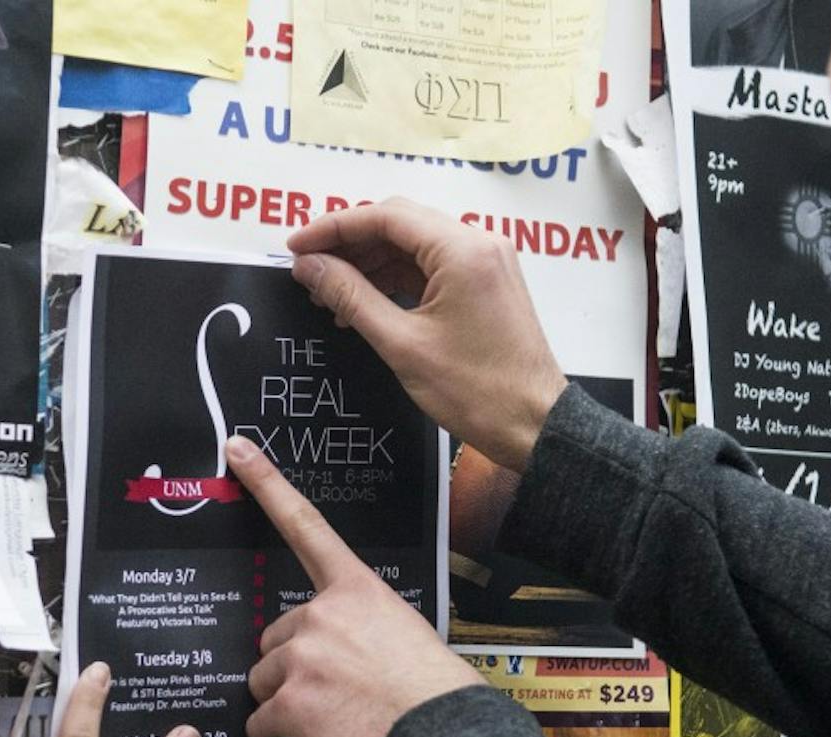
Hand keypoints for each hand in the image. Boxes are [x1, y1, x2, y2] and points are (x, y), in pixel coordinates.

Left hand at [229, 435, 480, 736]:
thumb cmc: (437, 694)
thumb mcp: (407, 635)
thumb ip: (364, 628)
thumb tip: (346, 656)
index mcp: (356, 590)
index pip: (305, 526)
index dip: (266, 484)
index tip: (236, 448)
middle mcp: (321, 614)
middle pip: (275, 636)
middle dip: (292, 665)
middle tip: (334, 691)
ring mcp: (302, 658)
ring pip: (264, 680)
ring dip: (286, 701)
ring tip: (332, 719)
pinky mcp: (289, 703)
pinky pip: (260, 721)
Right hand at [287, 197, 566, 472]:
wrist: (534, 426)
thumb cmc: (475, 391)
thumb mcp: (401, 344)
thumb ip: (351, 297)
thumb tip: (309, 266)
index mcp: (462, 250)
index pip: (385, 216)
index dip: (333, 227)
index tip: (296, 248)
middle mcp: (479, 243)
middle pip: (399, 225)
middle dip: (349, 245)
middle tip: (308, 271)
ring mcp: (486, 263)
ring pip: (414, 246)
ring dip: (370, 265)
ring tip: (330, 297)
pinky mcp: (486, 285)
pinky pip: (432, 268)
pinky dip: (395, 281)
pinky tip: (364, 307)